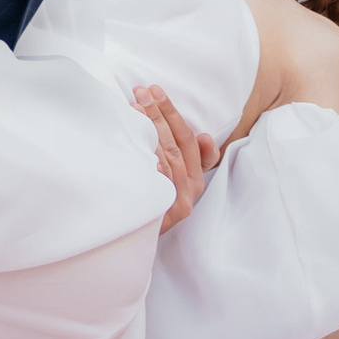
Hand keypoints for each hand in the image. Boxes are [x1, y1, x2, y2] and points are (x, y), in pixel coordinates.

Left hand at [134, 82, 218, 233]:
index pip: (188, 140)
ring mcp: (177, 204)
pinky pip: (156, 181)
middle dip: (158, 115)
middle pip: (175, 145)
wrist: (133, 247)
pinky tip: (138, 143)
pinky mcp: (163, 214)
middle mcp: (189, 193)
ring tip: (134, 106)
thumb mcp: (173, 185)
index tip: (156, 91)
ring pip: (166, 158)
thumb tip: (206, 136)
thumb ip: (188, 160)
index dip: (172, 114)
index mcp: (195, 183)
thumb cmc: (152, 210)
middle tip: (141, 91)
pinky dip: (150, 161)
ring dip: (150, 129)